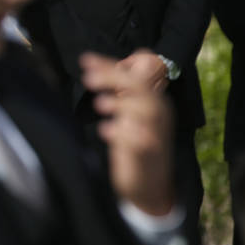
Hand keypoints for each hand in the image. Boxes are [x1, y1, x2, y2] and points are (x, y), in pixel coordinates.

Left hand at [80, 52, 174, 216]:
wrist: (150, 186)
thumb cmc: (135, 145)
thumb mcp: (127, 115)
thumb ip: (118, 92)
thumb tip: (95, 66)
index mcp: (153, 101)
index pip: (135, 75)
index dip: (111, 66)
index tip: (86, 59)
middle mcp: (158, 114)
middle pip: (141, 88)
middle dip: (114, 79)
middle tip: (87, 77)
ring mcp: (156, 134)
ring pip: (146, 111)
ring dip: (122, 103)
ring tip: (99, 103)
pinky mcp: (149, 155)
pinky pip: (140, 140)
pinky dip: (123, 133)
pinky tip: (106, 130)